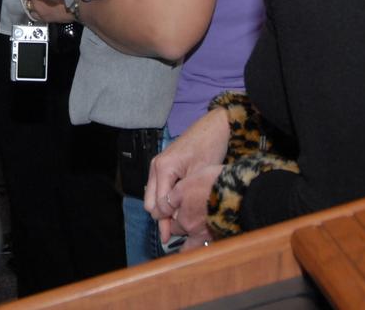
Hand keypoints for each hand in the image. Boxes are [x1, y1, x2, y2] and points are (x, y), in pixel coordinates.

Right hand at [145, 108, 229, 239]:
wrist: (214, 127)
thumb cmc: (209, 148)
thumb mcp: (199, 176)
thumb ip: (184, 198)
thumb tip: (176, 221)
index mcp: (163, 168)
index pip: (158, 205)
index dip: (167, 222)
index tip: (176, 236)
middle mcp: (155, 166)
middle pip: (150, 204)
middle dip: (162, 219)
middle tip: (175, 234)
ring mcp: (157, 164)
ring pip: (152, 197)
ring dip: (163, 209)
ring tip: (177, 224)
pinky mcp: (163, 164)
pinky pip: (158, 188)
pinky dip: (165, 199)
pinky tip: (178, 207)